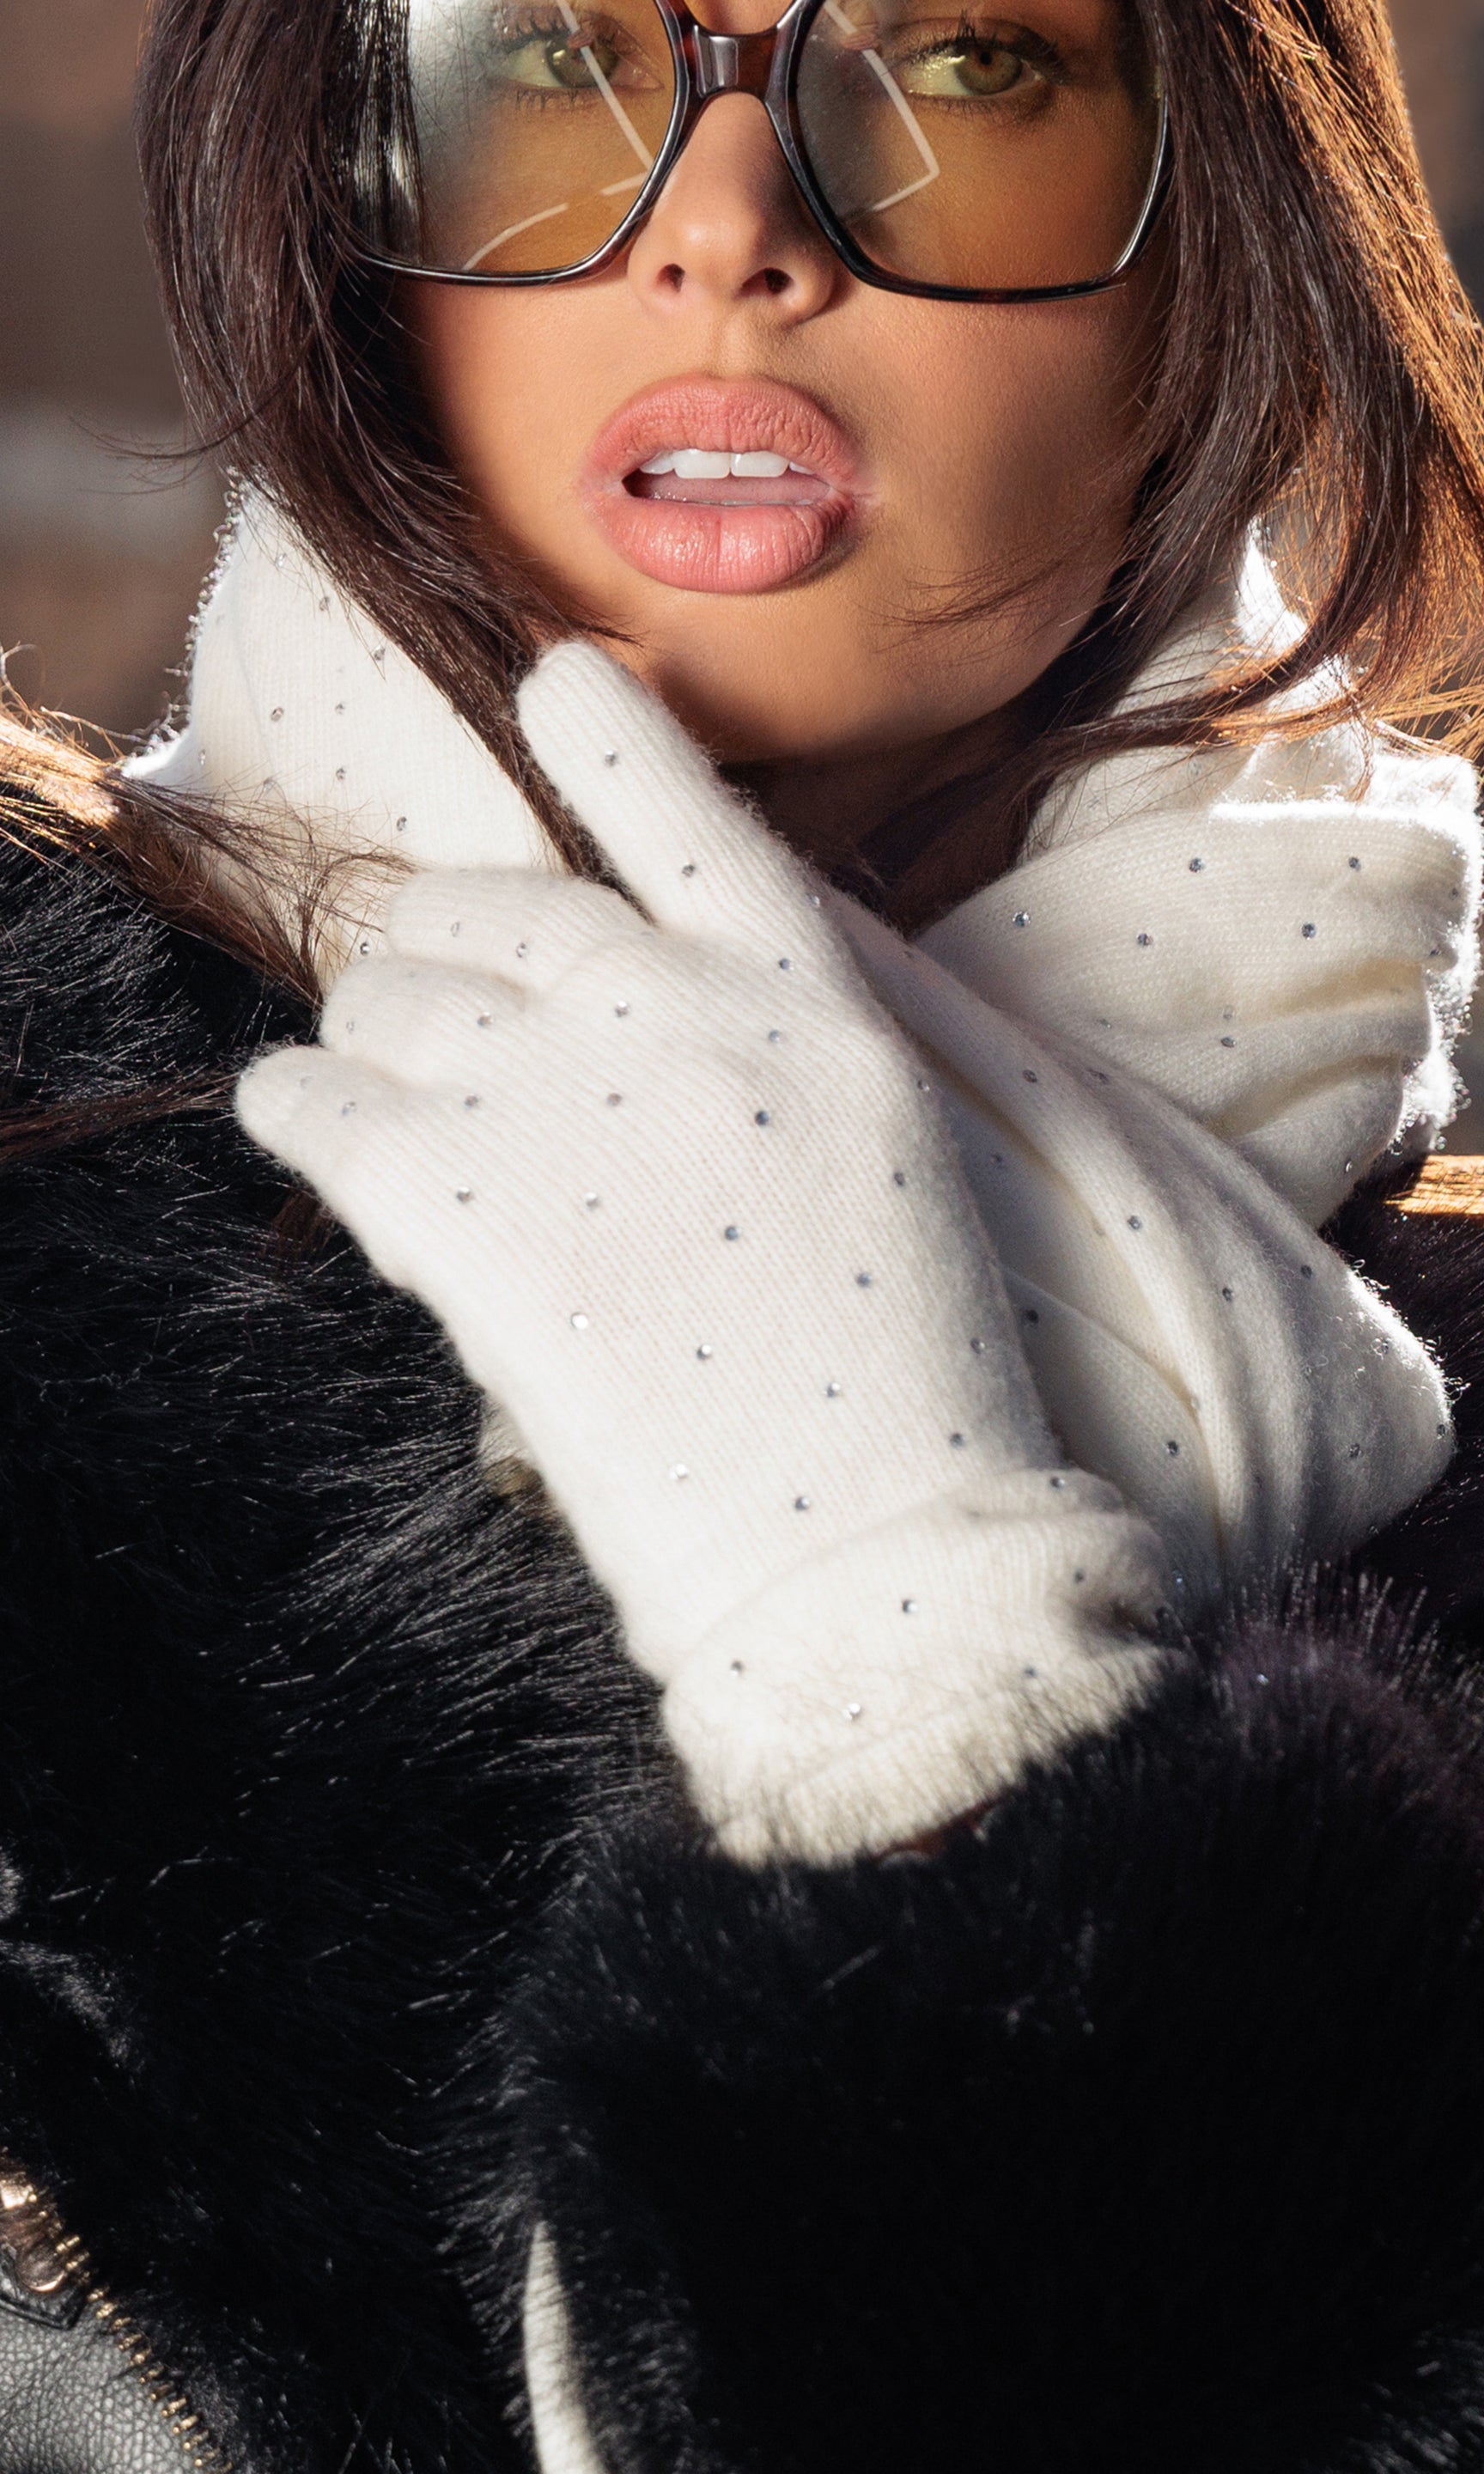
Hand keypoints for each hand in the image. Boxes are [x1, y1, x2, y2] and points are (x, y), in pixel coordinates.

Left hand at [237, 644, 1165, 1860]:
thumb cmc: (904, 1397)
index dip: (614, 742)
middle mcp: (685, 1017)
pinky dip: (297, 1113)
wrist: (879, 1553)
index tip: (559, 681)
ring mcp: (568, 1101)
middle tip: (426, 1014)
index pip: (695, 823)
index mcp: (815, 1008)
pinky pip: (313, 1103)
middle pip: (495, 906)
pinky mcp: (462, 1203)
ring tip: (383, 1106)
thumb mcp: (884, 1174)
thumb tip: (607, 1034)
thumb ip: (762, 1069)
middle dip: (441, 951)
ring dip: (369, 1041)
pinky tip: (312, 1137)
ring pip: (386, 995)